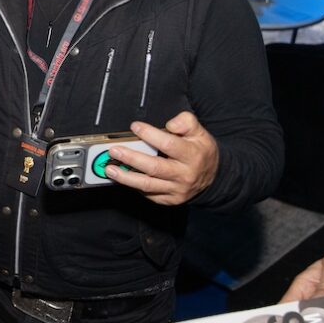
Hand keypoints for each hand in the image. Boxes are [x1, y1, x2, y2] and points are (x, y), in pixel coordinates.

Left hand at [103, 111, 218, 204]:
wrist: (214, 178)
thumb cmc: (201, 152)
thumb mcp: (200, 133)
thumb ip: (186, 122)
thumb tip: (170, 124)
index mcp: (192, 155)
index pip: (169, 144)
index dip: (150, 135)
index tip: (135, 127)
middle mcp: (184, 174)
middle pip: (154, 167)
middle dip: (131, 158)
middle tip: (114, 151)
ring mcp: (177, 190)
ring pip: (147, 185)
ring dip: (126, 177)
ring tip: (110, 169)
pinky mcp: (170, 200)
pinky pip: (149, 194)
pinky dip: (134, 186)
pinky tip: (123, 178)